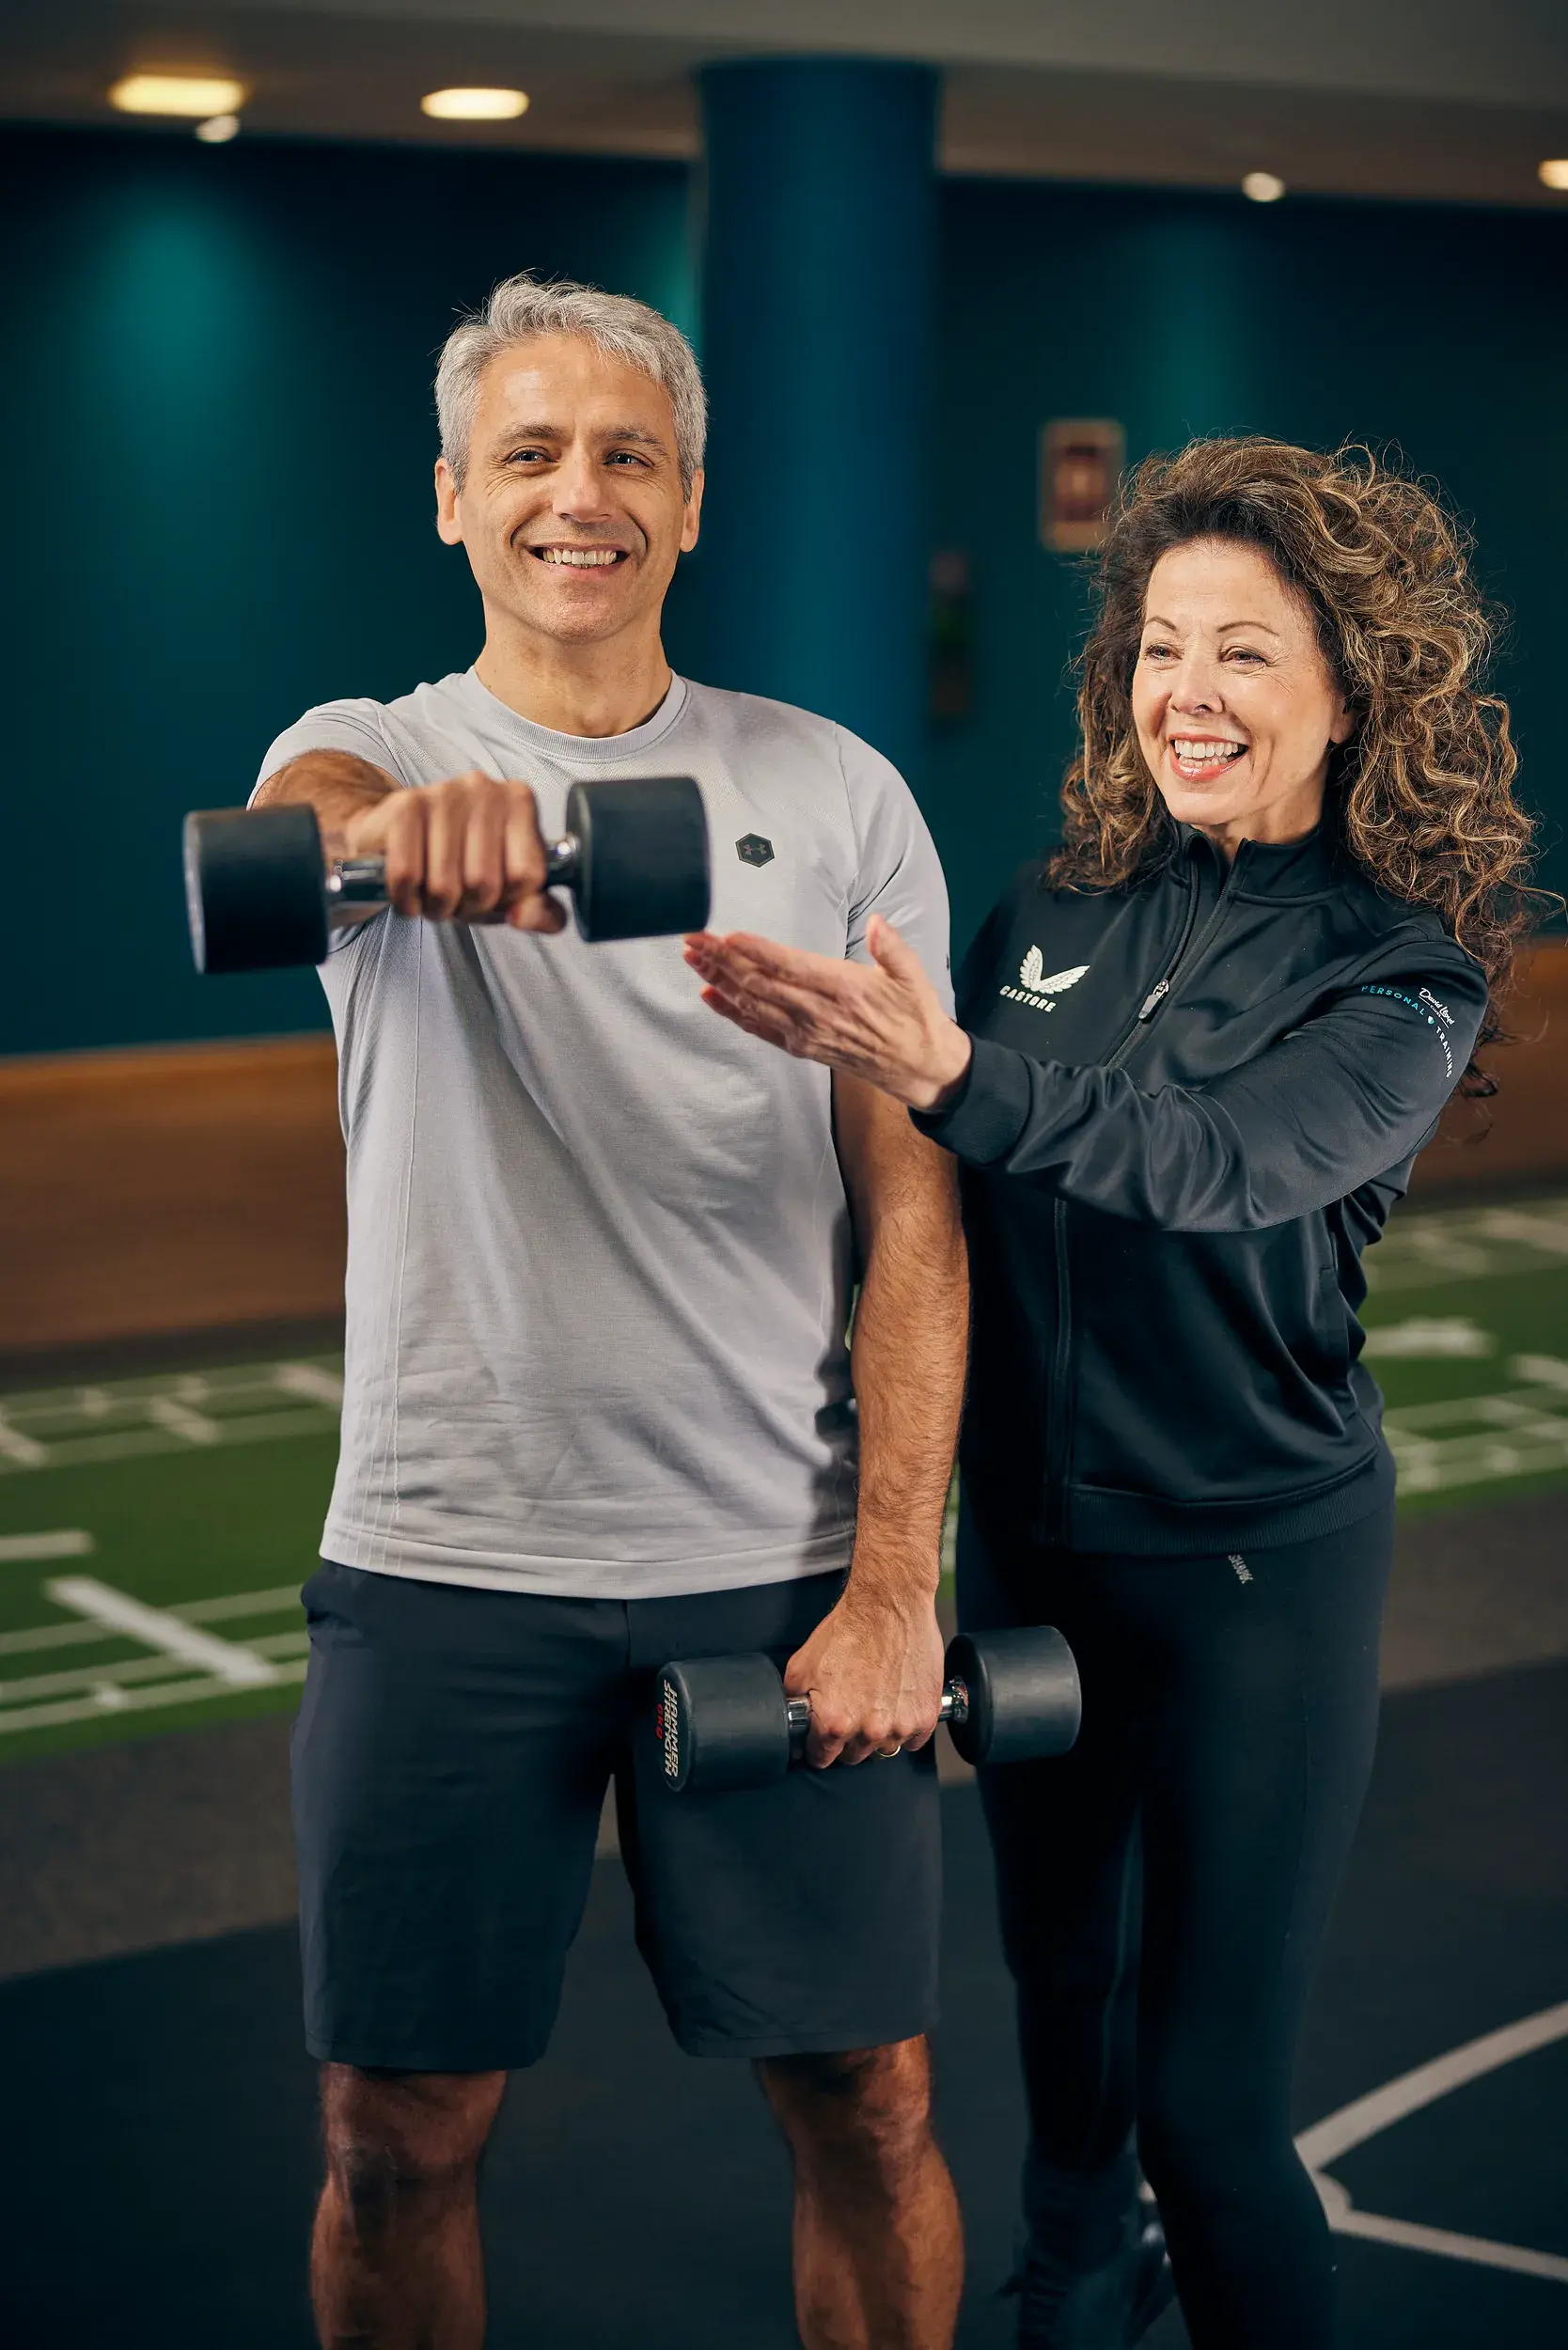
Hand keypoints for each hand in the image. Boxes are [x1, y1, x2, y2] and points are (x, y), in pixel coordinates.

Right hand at [339, 771, 565, 932]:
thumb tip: (523, 916)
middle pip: (484, 883)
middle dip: (466, 906)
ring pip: (445, 885)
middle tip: (456, 895)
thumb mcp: (507, 891)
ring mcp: (444, 793)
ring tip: (431, 891)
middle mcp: (486, 788)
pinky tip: (409, 890)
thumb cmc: (459, 863)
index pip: (527, 875)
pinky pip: (407, 875)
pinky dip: (405, 898)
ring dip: (435, 905)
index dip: (505, 899)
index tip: (491, 892)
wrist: (394, 836)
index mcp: (520, 802)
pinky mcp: (406, 806)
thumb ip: (538, 911)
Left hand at [684, 916, 972, 1109]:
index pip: (790, 966)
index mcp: (844, 989)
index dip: (755, 951)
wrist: (917, 1066)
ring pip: (753, 1005)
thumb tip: (877, 922)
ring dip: (719, 981)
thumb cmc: (914, 1016)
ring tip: (693, 959)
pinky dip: (731, 1013)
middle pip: (760, 984)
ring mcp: (806, 1034)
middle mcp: (819, 1013)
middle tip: (694, 939)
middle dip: (723, 960)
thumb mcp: (913, 976)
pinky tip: (710, 996)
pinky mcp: (801, 1048)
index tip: (727, 935)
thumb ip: (892, 947)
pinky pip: (759, 1029)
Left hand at [782, 1582, 946, 1767]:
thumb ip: (794, 1702)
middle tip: (851, 1709)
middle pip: (853, 1756)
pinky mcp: (926, 1715)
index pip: (822, 1757)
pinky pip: (913, 1740)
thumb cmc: (848, 1630)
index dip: (818, 1746)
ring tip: (876, 1700)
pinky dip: (906, 1727)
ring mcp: (900, 1725)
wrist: (889, 1605)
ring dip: (878, 1733)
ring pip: (884, 1749)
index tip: (822, 1737)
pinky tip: (897, 1702)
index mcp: (834, 1723)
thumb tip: (792, 1725)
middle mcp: (868, 1731)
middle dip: (848, 1738)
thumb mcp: (801, 1665)